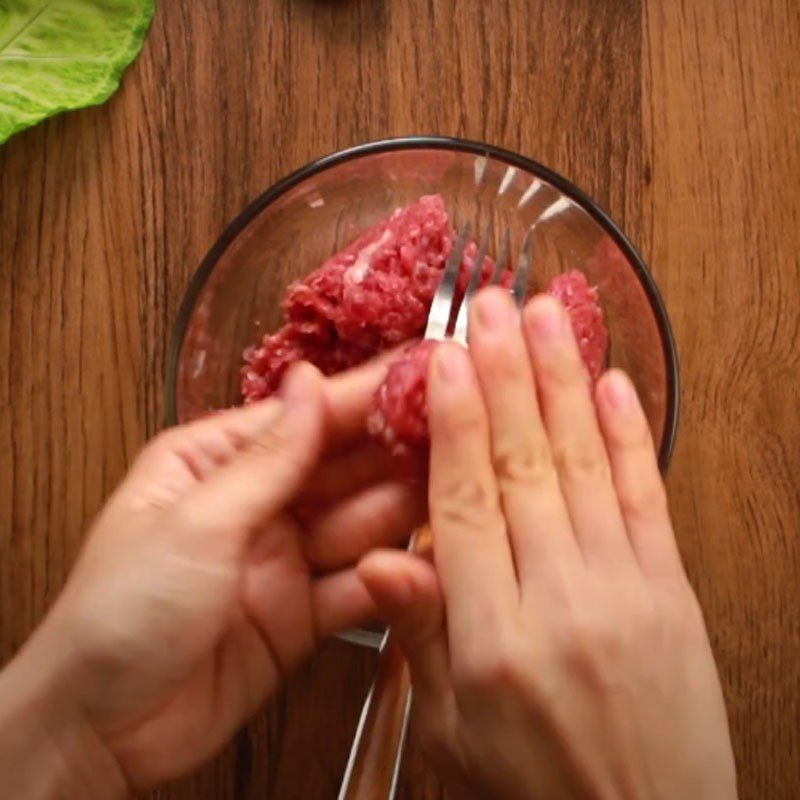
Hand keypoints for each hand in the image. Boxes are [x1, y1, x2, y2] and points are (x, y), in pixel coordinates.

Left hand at [0, 358, 422, 795]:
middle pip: (340, 467)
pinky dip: (391, 574)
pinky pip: (357, 583)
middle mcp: (254, 504)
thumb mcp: (195, 522)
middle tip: (461, 426)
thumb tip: (310, 383)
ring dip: (405, 506)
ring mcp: (282, 559)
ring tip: (462, 482)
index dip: (364, 395)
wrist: (100, 733)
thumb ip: (267, 459)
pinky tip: (429, 559)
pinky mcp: (301, 613)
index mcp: (214, 463)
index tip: (422, 373)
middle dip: (397, 447)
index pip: (304, 418)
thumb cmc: (117, 614)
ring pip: (357, 522)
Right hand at [359, 289, 736, 799]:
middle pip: (526, 465)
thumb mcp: (450, 735)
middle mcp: (562, 602)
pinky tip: (615, 384)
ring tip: (551, 316)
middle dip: (507, 375)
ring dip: (565, 382)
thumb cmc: (535, 793)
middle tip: (495, 305)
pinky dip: (632, 436)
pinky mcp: (673, 593)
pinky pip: (650, 500)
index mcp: (494, 640)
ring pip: (586, 464)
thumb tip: (384, 560)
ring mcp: (626, 591)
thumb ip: (421, 637)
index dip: (453, 424)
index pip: (465, 505)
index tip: (445, 359)